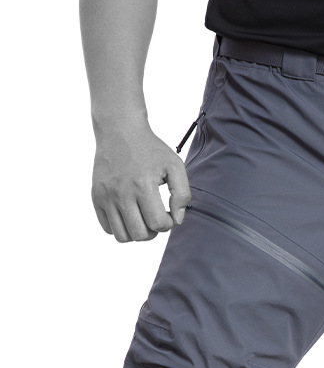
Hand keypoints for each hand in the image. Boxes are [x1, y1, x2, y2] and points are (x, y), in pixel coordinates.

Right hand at [91, 124, 191, 241]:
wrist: (120, 131)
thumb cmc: (151, 150)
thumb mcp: (175, 166)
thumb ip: (182, 194)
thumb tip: (177, 219)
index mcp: (143, 185)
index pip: (158, 224)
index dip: (168, 224)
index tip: (168, 212)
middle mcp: (122, 193)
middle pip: (140, 235)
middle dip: (153, 231)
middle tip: (156, 217)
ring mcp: (106, 196)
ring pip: (122, 236)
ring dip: (136, 233)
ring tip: (142, 218)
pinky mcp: (96, 196)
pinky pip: (107, 228)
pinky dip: (120, 227)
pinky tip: (129, 214)